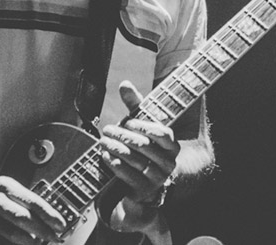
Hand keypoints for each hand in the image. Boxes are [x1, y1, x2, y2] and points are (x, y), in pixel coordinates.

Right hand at [0, 175, 66, 244]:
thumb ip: (24, 203)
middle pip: (21, 216)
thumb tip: (46, 221)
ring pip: (9, 231)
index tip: (60, 224)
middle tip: (53, 238)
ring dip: (27, 241)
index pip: (31, 199)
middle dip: (41, 230)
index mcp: (5, 185)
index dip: (48, 213)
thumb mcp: (6, 190)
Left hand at [100, 80, 179, 205]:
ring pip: (137, 161)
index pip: (163, 133)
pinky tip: (105, 155)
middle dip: (124, 136)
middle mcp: (168, 162)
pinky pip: (129, 177)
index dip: (144, 127)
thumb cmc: (145, 144)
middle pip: (145, 146)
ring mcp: (158, 178)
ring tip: (103, 140)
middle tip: (107, 129)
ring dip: (117, 149)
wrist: (150, 181)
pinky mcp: (145, 191)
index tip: (128, 121)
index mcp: (173, 145)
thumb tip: (124, 84)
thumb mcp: (142, 124)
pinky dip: (116, 165)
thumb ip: (136, 104)